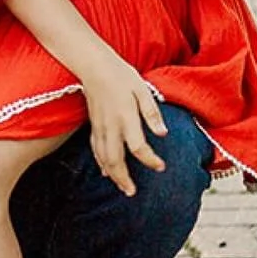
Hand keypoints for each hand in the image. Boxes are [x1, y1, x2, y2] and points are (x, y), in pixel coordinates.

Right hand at [78, 54, 168, 196]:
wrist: (93, 65)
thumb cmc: (121, 75)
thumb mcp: (142, 89)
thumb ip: (152, 113)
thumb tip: (163, 134)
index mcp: (125, 117)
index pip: (138, 147)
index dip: (150, 160)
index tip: (161, 166)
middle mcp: (111, 126)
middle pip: (115, 160)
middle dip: (123, 178)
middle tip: (132, 192)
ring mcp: (99, 126)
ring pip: (103, 157)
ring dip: (112, 175)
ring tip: (122, 188)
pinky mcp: (93, 124)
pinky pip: (95, 149)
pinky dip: (100, 163)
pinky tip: (105, 171)